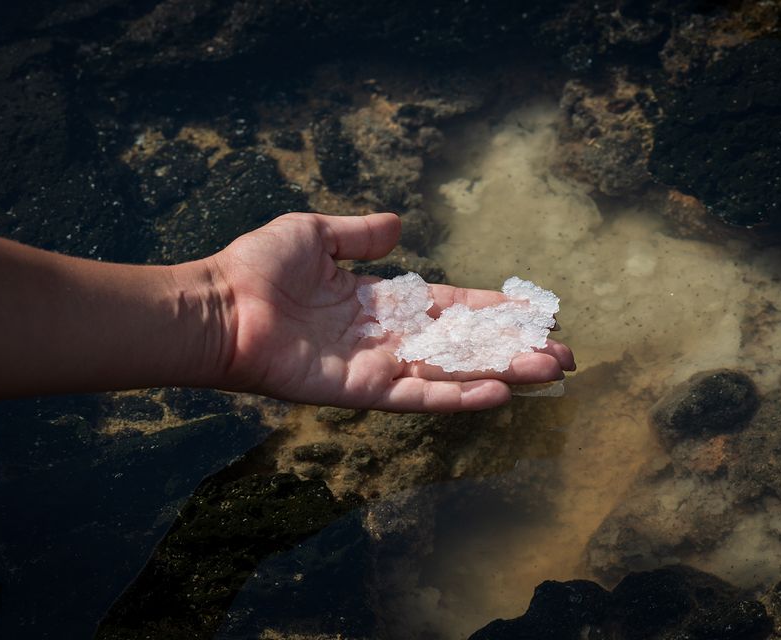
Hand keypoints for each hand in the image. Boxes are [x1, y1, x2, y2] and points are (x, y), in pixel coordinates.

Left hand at [206, 212, 574, 411]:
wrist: (219, 305)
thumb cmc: (258, 268)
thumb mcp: (315, 234)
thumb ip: (360, 234)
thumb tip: (400, 225)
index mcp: (379, 301)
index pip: (448, 306)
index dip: (490, 309)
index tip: (532, 311)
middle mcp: (385, 337)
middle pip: (462, 343)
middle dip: (511, 347)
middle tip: (561, 353)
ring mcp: (377, 366)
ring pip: (451, 370)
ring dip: (501, 372)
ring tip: (549, 371)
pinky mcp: (362, 390)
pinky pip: (417, 394)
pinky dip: (457, 394)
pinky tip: (498, 391)